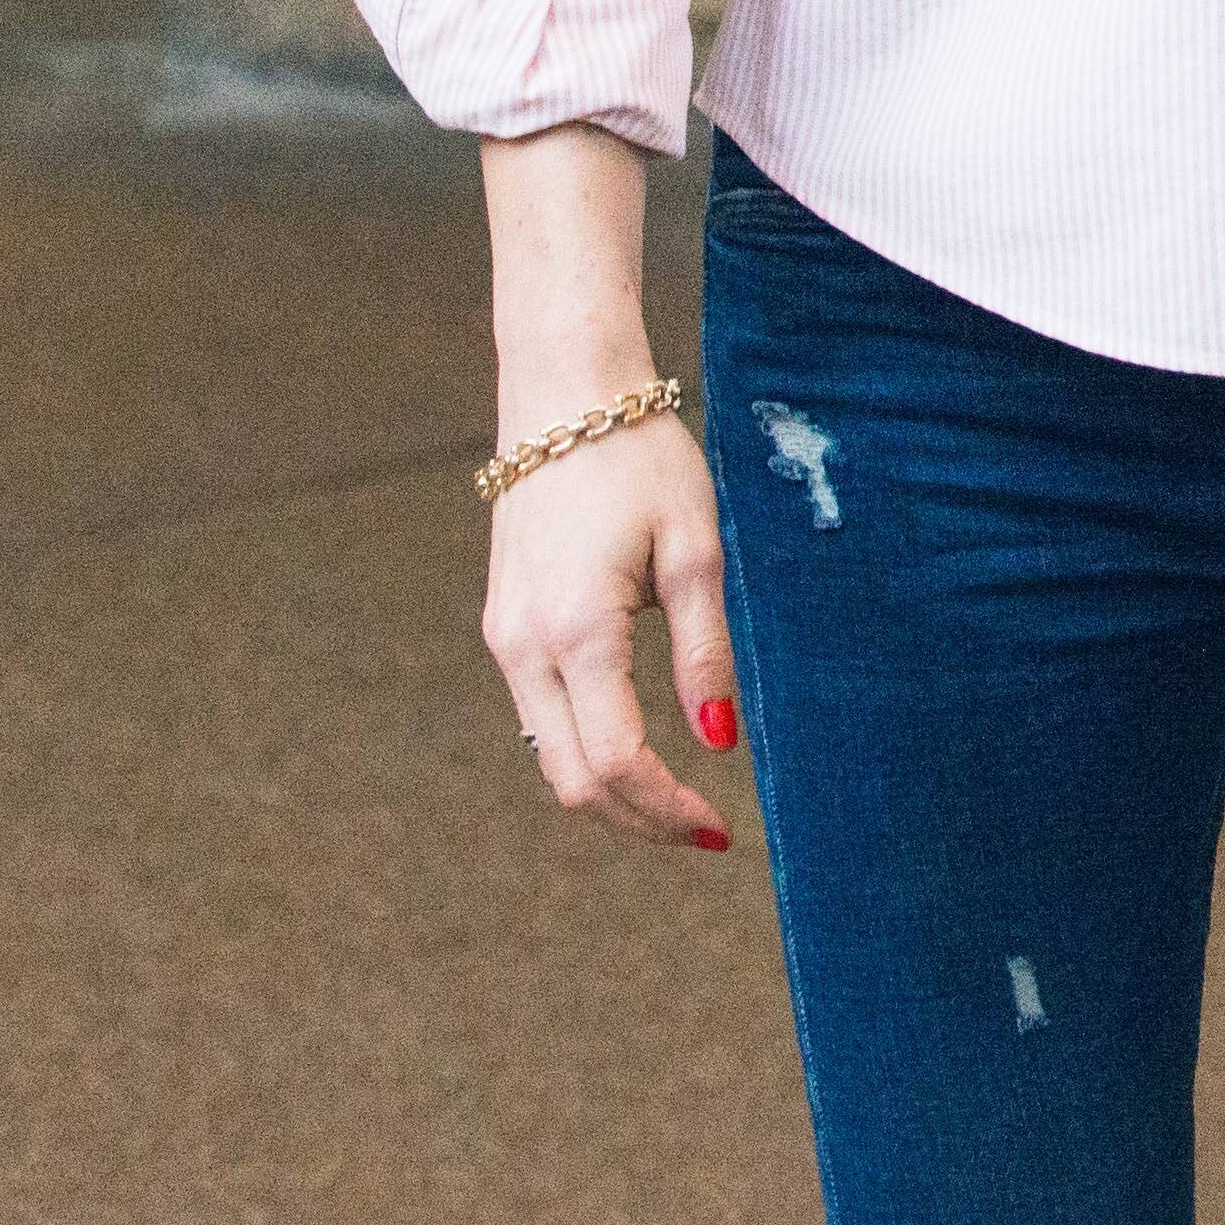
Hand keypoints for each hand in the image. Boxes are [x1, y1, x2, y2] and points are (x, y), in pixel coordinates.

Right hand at [475, 402, 736, 856]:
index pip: (614, 761)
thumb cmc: (642, 459)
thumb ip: (704, 654)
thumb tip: (718, 742)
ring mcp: (504, 637)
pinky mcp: (503, 624)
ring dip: (609, 789)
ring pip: (547, 753)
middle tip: (705, 830)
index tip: (721, 828)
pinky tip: (637, 745)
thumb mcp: (696, 551)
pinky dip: (585, 746)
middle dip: (637, 818)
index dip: (667, 809)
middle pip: (569, 779)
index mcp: (577, 630)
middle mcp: (524, 645)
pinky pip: (539, 713)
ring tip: (679, 799)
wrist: (564, 394)